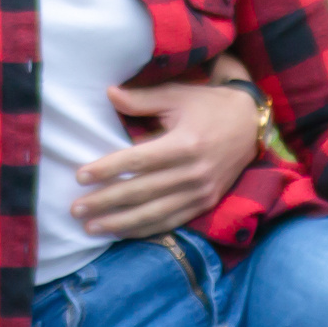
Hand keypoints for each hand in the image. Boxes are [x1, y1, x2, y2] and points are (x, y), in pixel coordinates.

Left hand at [72, 82, 263, 238]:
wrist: (251, 124)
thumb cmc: (209, 106)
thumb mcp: (177, 96)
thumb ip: (142, 99)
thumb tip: (109, 94)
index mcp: (184, 143)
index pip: (138, 161)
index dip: (108, 169)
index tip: (80, 176)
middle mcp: (193, 172)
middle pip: (141, 191)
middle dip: (106, 202)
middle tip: (76, 209)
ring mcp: (201, 192)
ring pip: (154, 213)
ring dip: (120, 223)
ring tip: (91, 227)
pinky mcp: (206, 203)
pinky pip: (172, 222)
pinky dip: (145, 229)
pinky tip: (122, 233)